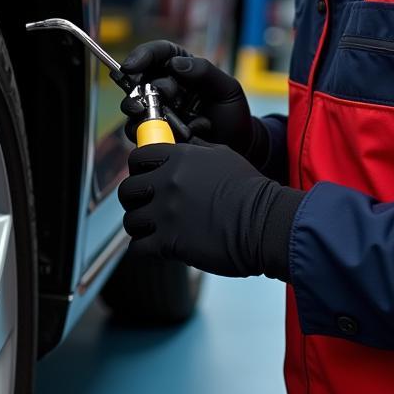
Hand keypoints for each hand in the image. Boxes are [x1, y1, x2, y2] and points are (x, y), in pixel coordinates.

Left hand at [117, 138, 300, 278]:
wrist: (265, 222)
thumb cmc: (250, 190)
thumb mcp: (222, 155)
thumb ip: (195, 149)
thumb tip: (181, 143)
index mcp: (179, 158)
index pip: (138, 157)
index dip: (138, 169)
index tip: (145, 178)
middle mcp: (168, 182)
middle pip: (128, 189)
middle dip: (134, 199)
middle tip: (146, 206)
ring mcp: (166, 212)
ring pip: (131, 219)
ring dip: (140, 226)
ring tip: (153, 230)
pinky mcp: (169, 242)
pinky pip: (138, 247)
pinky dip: (144, 250)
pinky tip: (157, 249)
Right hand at [120, 40, 263, 158]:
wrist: (239, 147)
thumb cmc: (232, 114)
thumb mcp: (227, 89)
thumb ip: (204, 72)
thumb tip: (175, 64)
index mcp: (181, 68)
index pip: (158, 53)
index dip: (142, 55)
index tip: (133, 66)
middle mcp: (165, 86)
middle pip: (140, 79)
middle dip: (146, 86)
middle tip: (165, 95)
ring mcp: (157, 110)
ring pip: (133, 105)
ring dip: (141, 110)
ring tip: (159, 117)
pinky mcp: (155, 133)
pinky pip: (137, 131)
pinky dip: (148, 132)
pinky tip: (172, 135)